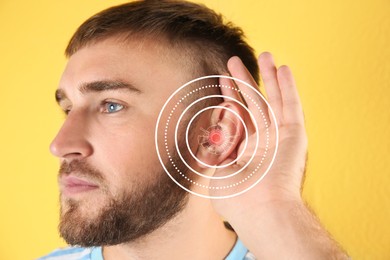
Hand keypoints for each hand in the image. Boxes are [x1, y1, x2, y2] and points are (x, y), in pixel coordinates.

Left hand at [211, 52, 307, 219]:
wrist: (260, 210)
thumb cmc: (236, 197)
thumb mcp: (216, 171)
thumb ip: (213, 151)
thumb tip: (206, 138)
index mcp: (244, 151)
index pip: (237, 115)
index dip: (229, 95)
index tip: (221, 78)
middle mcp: (263, 142)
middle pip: (253, 103)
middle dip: (244, 82)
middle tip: (234, 61)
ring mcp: (279, 138)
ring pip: (273, 100)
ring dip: (267, 78)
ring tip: (264, 55)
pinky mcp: (295, 136)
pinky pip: (291, 106)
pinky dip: (288, 88)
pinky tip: (283, 69)